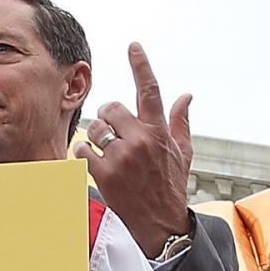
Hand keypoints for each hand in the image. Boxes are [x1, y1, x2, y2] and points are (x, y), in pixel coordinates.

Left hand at [73, 42, 194, 258]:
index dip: (141, 65)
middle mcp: (141, 141)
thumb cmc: (171, 186)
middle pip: (111, 108)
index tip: (133, 46)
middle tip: (113, 133)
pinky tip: (94, 162)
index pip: (150, 91)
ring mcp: (123, 157)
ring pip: (95, 129)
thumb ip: (181, 122)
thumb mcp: (182, 153)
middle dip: (108, 119)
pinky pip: (83, 149)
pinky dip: (84, 153)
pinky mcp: (105, 173)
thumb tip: (186, 95)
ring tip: (106, 152)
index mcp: (160, 132)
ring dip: (95, 138)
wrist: (161, 224)